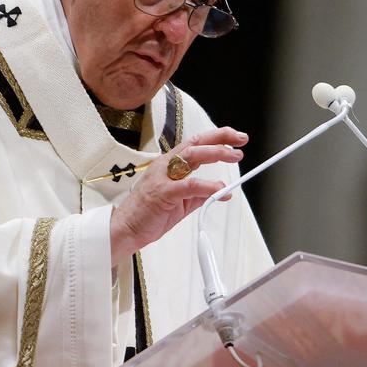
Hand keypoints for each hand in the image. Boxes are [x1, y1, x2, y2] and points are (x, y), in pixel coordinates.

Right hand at [109, 127, 247, 265]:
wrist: (126, 228)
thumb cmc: (148, 213)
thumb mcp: (181, 201)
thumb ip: (200, 194)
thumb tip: (221, 192)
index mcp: (169, 165)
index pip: (195, 144)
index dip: (217, 138)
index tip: (235, 138)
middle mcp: (165, 166)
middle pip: (195, 143)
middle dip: (220, 138)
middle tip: (240, 140)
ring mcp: (162, 177)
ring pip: (191, 156)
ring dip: (215, 153)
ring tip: (233, 155)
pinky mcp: (162, 193)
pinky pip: (189, 185)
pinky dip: (207, 186)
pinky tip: (220, 188)